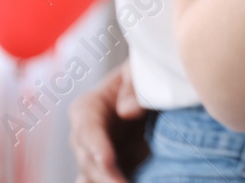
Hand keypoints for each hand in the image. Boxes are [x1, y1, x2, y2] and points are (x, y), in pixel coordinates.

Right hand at [70, 61, 149, 182]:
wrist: (158, 93)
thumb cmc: (145, 76)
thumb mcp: (142, 71)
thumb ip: (135, 86)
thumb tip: (126, 111)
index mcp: (88, 107)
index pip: (87, 129)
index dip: (96, 146)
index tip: (108, 161)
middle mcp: (86, 137)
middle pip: (88, 160)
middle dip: (104, 175)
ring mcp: (97, 158)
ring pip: (92, 178)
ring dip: (106, 182)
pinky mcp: (111, 173)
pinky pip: (103, 182)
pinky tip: (130, 182)